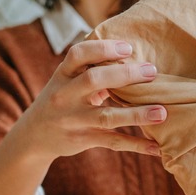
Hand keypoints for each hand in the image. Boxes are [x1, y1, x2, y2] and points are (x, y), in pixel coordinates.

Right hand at [10, 39, 165, 160]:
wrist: (33, 136)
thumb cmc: (61, 99)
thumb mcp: (66, 80)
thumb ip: (91, 68)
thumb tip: (133, 53)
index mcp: (62, 75)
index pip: (78, 54)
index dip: (103, 48)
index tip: (128, 47)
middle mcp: (65, 96)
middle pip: (94, 80)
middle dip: (125, 74)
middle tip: (152, 71)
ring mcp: (73, 120)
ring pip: (107, 116)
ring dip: (137, 114)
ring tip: (162, 112)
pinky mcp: (83, 140)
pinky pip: (113, 142)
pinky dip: (136, 145)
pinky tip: (157, 147)